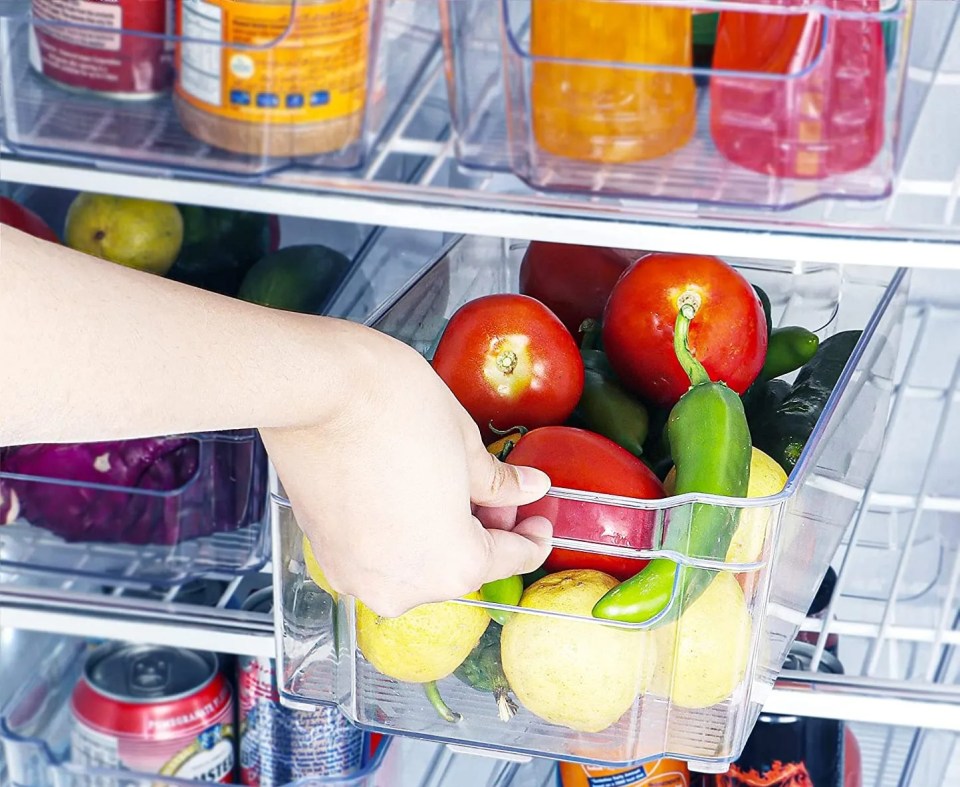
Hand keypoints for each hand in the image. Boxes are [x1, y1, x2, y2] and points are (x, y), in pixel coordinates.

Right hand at [261, 325, 552, 617]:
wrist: (317, 386)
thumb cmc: (391, 408)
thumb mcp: (465, 443)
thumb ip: (499, 483)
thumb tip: (525, 490)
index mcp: (451, 565)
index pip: (511, 561)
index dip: (531, 536)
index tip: (538, 520)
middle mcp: (400, 586)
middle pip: (459, 567)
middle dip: (484, 532)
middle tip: (498, 495)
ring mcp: (354, 572)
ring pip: (415, 563)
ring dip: (438, 533)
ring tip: (450, 489)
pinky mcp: (322, 549)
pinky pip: (376, 552)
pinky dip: (398, 531)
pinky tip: (409, 494)